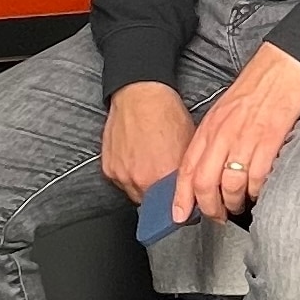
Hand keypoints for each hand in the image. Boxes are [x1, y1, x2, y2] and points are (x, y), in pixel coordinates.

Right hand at [102, 81, 194, 201]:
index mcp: (166, 175)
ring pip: (136, 194)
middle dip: (160, 194)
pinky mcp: (109, 169)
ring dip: (143, 185)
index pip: (174, 205)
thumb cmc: (165, 112)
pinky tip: (136, 158)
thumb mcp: (189, 144)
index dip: (178, 202)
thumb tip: (190, 186)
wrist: (140, 94)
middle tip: (163, 177)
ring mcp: (123, 175)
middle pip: (154, 203)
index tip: (180, 200)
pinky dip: (128, 175)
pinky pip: (120, 181)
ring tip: (148, 165)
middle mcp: (142, 180)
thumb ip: (187, 172)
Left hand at [176, 42, 299, 224]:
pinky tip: (258, 192)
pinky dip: (256, 192)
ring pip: (231, 185)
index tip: (180, 215)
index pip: (187, 169)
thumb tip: (206, 170)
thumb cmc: (255, 89)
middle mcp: (223, 135)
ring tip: (239, 206)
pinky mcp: (269, 141)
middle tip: (217, 217)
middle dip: (209, 208)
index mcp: (210, 128)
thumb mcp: (223, 112)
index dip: (181, 197)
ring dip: (234, 203)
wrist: (283, 66)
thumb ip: (212, 139)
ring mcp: (246, 139)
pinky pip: (257, 177)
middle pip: (205, 184)